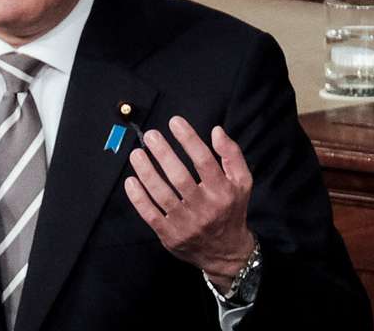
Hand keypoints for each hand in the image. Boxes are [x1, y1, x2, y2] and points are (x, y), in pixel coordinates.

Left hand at [124, 116, 255, 289]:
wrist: (226, 252)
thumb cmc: (231, 209)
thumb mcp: (242, 183)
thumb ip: (231, 155)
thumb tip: (216, 130)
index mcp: (223, 192)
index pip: (204, 161)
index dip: (188, 139)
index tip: (174, 122)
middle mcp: (205, 208)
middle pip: (180, 177)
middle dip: (163, 154)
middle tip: (151, 135)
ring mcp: (186, 223)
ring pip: (162, 195)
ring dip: (146, 172)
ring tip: (136, 154)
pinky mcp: (170, 235)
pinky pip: (150, 215)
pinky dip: (138, 198)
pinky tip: (130, 181)